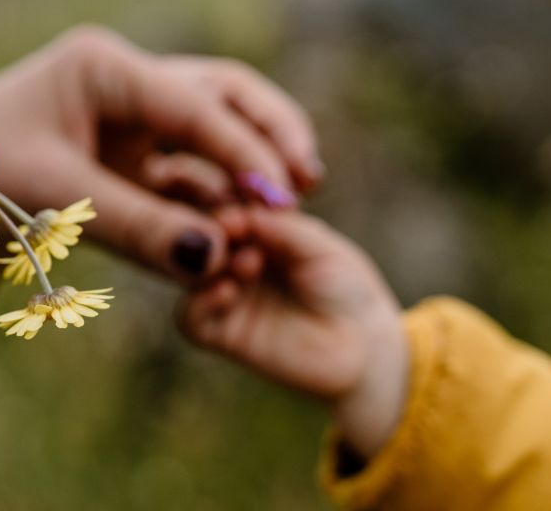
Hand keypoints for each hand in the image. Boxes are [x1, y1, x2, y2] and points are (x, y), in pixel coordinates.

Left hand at [0, 25, 322, 278]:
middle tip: (306, 184)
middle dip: (269, 134)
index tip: (284, 198)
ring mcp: (127, 113)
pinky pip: (187, 164)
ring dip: (250, 161)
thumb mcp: (53, 202)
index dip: (245, 152)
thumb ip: (137, 228)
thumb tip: (214, 261)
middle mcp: (123, 79)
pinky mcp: (126, 150)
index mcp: (103, 68)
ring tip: (289, 207)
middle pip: (222, 94)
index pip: (195, 104)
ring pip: (213, 124)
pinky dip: (216, 190)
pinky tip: (241, 225)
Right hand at [178, 209, 406, 456]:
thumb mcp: (321, 248)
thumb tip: (243, 211)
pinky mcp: (221, 334)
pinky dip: (200, 302)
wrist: (362, 348)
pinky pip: (190, 318)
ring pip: (187, 273)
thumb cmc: (345, 289)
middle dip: (214, 229)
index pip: (222, 204)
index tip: (242, 204)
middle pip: (197, 234)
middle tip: (235, 230)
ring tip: (248, 263)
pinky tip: (228, 291)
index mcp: (254, 229)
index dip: (227, 201)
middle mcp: (231, 258)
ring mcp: (223, 294)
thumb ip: (283, 229)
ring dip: (210, 263)